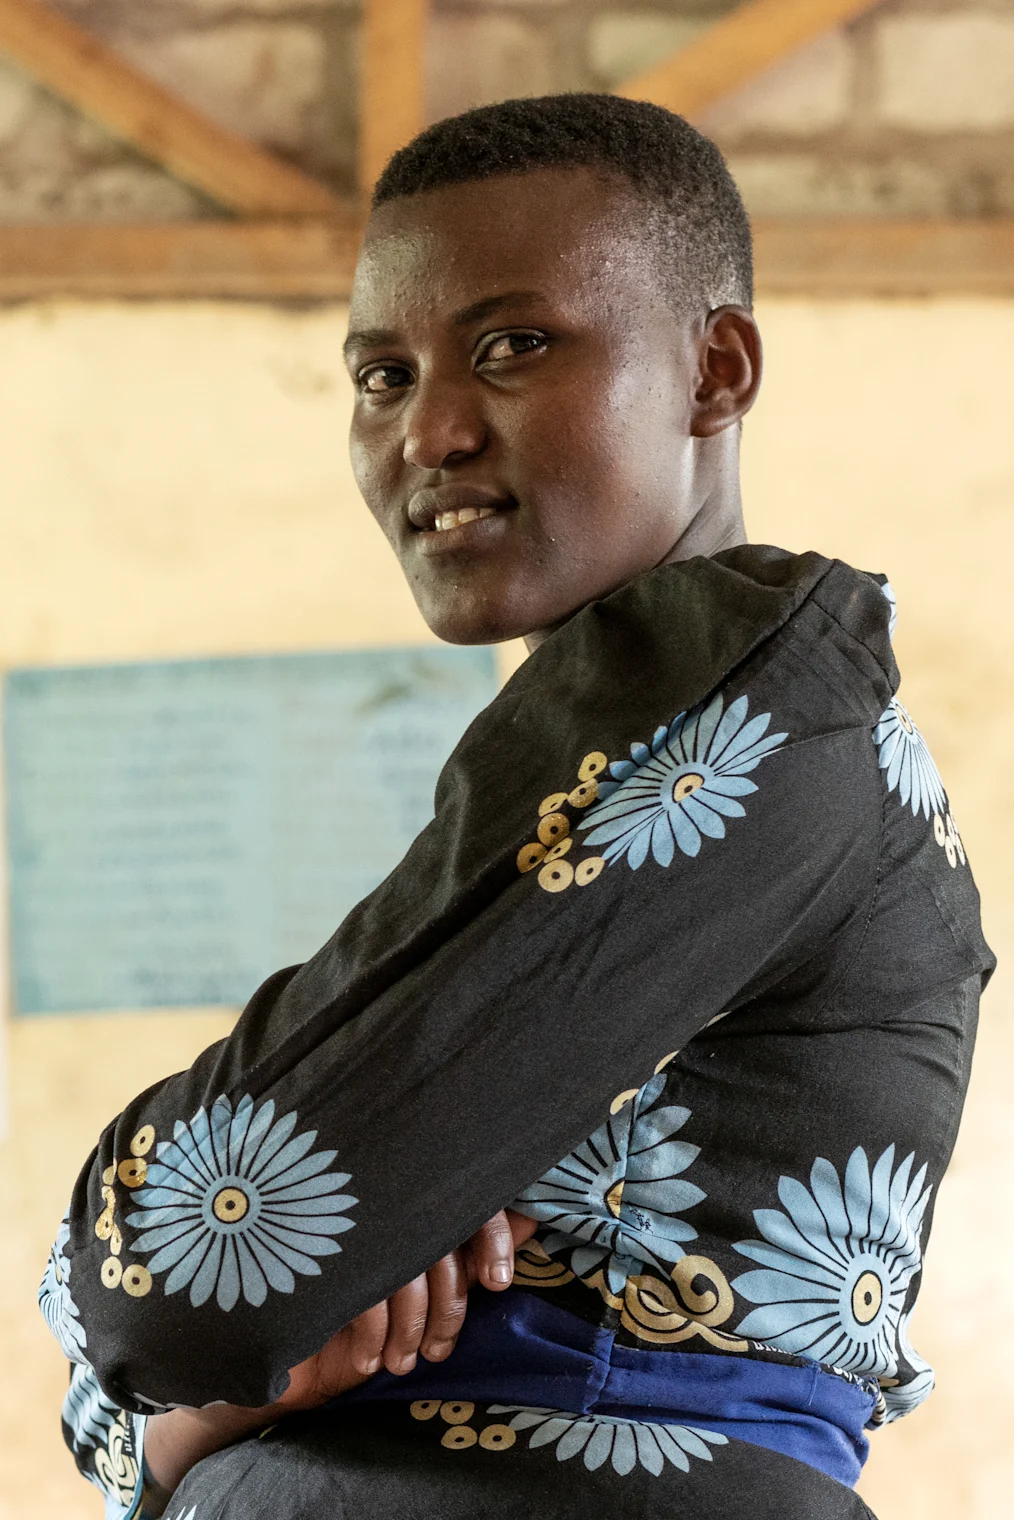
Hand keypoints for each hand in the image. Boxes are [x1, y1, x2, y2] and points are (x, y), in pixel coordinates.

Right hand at [143, 1208, 537, 1500]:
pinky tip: (370, 1358)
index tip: (496, 1283)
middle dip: (447, 1305)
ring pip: (405, 1269)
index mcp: (409, 1189)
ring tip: (405, 1362)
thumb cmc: (351, 1286)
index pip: (464, 1197)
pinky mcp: (317, 1251)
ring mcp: (348, 1220)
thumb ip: (469, 1239)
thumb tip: (533, 1219)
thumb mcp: (419, 1264)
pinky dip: (373, 1333)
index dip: (489, 1236)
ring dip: (410, 1327)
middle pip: (437, 1239)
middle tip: (440, 1351)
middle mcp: (382, 1197)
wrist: (270, 1322)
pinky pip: (366, 1291)